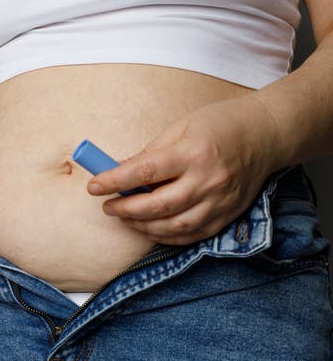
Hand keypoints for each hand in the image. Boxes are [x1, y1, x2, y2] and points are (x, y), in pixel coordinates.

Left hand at [87, 96, 282, 244]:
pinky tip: (150, 229)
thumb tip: (117, 172)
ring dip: (144, 226)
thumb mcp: (180, 128)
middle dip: (126, 209)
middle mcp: (209, 179)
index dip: (115, 181)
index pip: (146, 172)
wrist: (267, 134)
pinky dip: (168, 236)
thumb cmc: (219, 124)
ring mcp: (221, 201)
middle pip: (159, 205)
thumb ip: (149, 153)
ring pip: (175, 226)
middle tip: (107, 207)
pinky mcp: (228, 215)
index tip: (94, 186)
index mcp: (194, 152)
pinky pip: (193, 235)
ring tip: (125, 218)